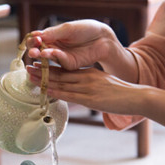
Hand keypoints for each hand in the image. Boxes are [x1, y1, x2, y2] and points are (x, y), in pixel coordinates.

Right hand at [26, 20, 117, 70]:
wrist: (103, 38)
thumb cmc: (86, 29)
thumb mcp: (68, 28)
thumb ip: (53, 33)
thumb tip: (35, 35)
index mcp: (52, 38)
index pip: (37, 40)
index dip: (33, 40)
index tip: (35, 38)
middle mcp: (54, 48)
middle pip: (39, 51)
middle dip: (34, 51)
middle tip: (32, 51)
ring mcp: (61, 58)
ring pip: (47, 59)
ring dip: (41, 56)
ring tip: (38, 53)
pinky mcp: (70, 65)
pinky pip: (60, 62)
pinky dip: (55, 57)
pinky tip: (50, 53)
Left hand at [26, 64, 146, 114]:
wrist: (137, 97)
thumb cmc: (123, 94)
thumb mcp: (105, 84)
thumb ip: (91, 86)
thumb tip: (80, 93)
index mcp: (90, 73)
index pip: (66, 70)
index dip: (51, 68)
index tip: (38, 66)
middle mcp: (87, 78)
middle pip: (61, 74)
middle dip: (43, 71)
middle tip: (28, 67)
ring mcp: (88, 88)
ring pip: (62, 83)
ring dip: (45, 80)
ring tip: (31, 76)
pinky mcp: (91, 99)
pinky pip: (70, 95)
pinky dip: (56, 92)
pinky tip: (46, 90)